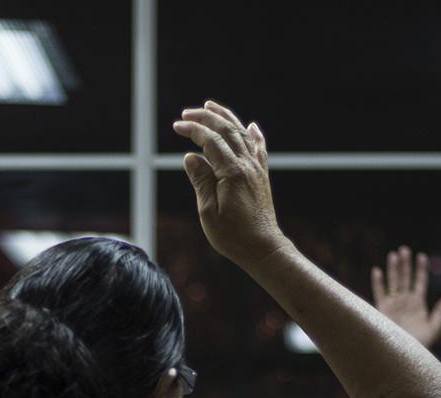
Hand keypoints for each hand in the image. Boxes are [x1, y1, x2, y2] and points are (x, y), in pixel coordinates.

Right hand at [173, 101, 284, 266]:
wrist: (263, 248)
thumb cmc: (233, 235)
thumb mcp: (208, 211)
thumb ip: (200, 181)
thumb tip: (190, 157)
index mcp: (232, 173)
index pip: (210, 141)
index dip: (193, 129)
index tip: (177, 125)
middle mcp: (247, 165)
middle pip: (226, 130)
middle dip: (206, 117)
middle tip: (188, 112)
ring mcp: (257, 169)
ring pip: (242, 134)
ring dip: (226, 117)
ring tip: (211, 106)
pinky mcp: (262, 176)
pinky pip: (259, 148)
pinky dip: (253, 134)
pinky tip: (251, 126)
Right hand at [370, 246, 440, 347]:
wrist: (403, 355)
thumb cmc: (420, 345)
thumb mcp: (434, 328)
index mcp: (418, 304)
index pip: (419, 282)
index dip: (421, 269)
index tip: (422, 256)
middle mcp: (405, 301)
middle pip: (405, 278)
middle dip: (405, 264)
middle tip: (405, 249)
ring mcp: (393, 304)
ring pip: (393, 282)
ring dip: (393, 268)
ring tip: (394, 254)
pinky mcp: (382, 310)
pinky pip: (379, 293)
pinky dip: (378, 282)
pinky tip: (377, 271)